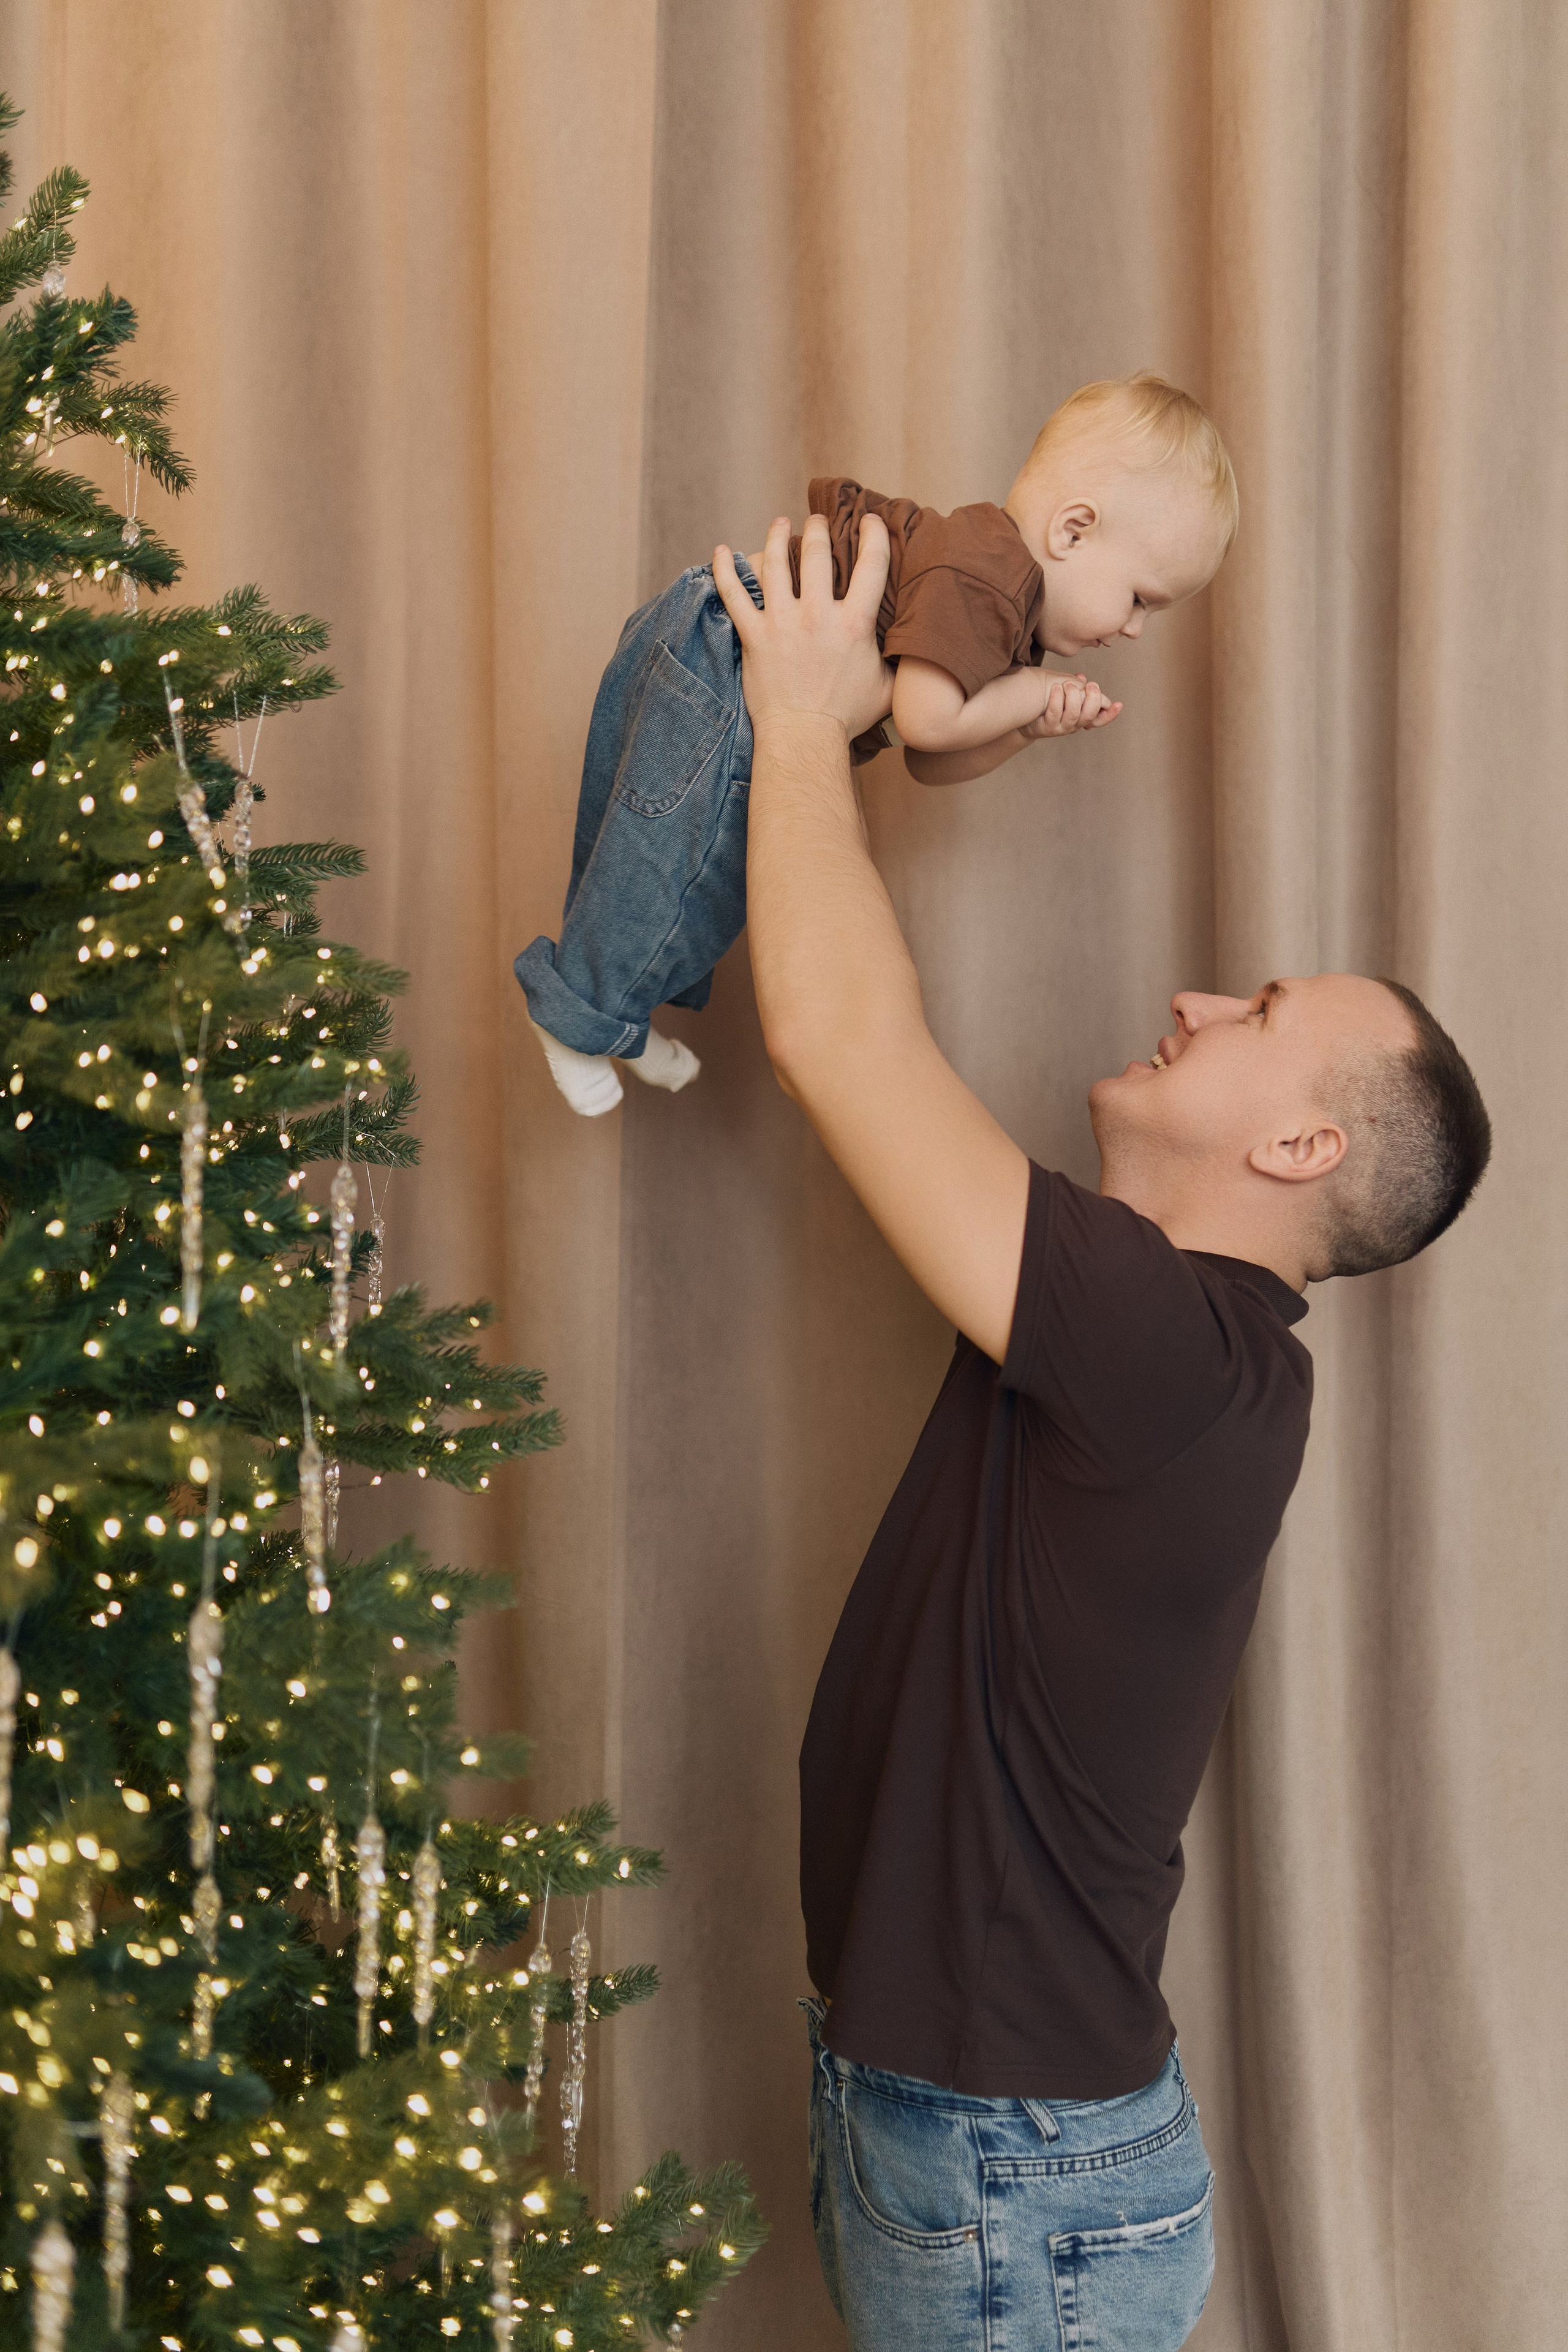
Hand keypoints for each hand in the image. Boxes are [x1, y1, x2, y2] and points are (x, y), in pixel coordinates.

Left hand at [713, 513, 893, 743]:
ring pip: (775, 565)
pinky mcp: (753, 636)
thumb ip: (899, 664)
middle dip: (818, 530)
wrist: (804, 738)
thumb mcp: (887, 689)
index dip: (873, 535)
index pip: (871, 564)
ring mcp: (782, 623)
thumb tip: (916, 652)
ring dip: (776, 537)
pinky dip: (725, 570)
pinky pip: (734, 594)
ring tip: (780, 523)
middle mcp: (817, 615)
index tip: (869, 521)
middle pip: (816, 554)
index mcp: (854, 623)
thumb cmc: (846, 719)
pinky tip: (721, 550)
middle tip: (818, 521)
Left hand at [1020, 672, 1121, 738]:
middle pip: (1089, 716)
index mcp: (1082, 717)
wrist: (1025, 715)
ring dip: (1073, 697)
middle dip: (1093, 699)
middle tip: (1090, 685)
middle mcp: (1074, 725)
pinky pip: (1055, 713)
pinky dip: (1057, 699)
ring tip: (1068, 684)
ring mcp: (1061, 728)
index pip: (1100, 718)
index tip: (1118, 704)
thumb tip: (1083, 678)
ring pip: (1073, 715)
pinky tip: (1056, 687)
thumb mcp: (1065, 693)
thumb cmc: (1048, 701)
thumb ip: (1077, 687)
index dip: (1110, 714)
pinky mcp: (1047, 728)